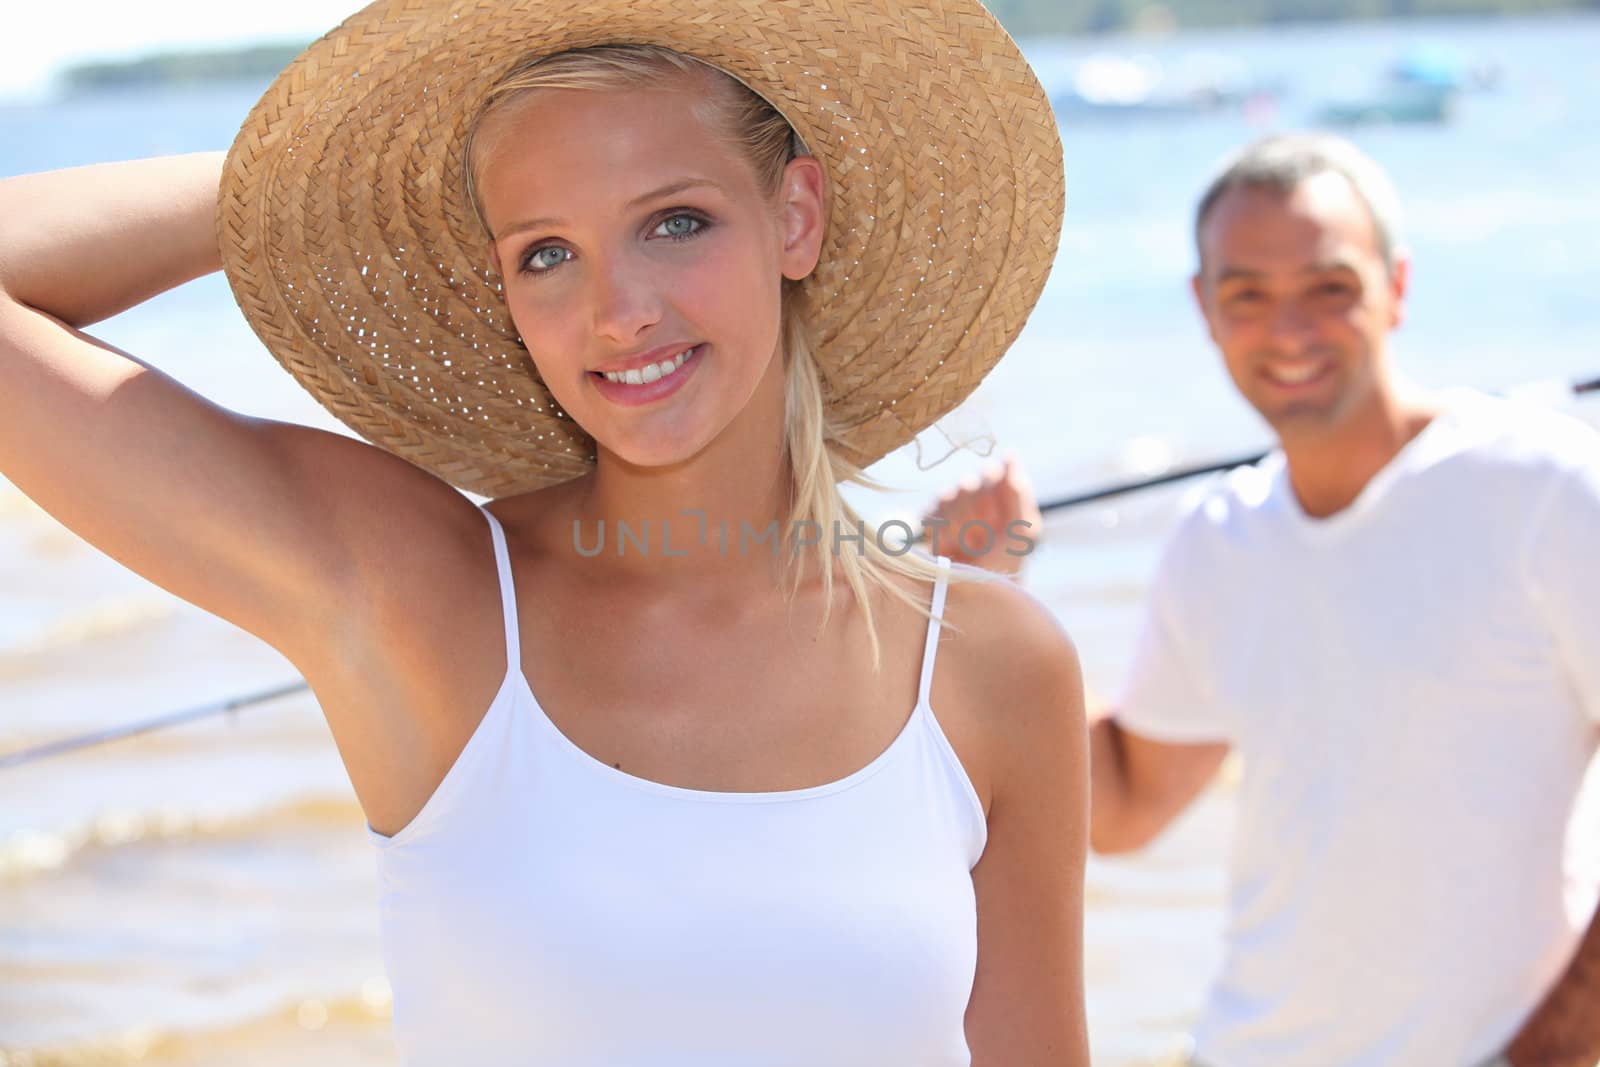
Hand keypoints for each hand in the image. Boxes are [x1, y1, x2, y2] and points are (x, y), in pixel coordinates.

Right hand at [922, 452, 1042, 576]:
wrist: (978, 596)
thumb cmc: (1007, 563)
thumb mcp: (1023, 529)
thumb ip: (1018, 491)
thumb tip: (1009, 452)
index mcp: (1002, 496)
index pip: (991, 472)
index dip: (991, 490)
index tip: (995, 515)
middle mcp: (976, 498)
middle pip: (968, 484)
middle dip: (975, 514)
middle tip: (982, 537)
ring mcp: (952, 510)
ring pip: (947, 497)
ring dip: (960, 526)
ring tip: (968, 548)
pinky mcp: (930, 524)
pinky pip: (931, 515)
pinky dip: (942, 534)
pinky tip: (950, 549)